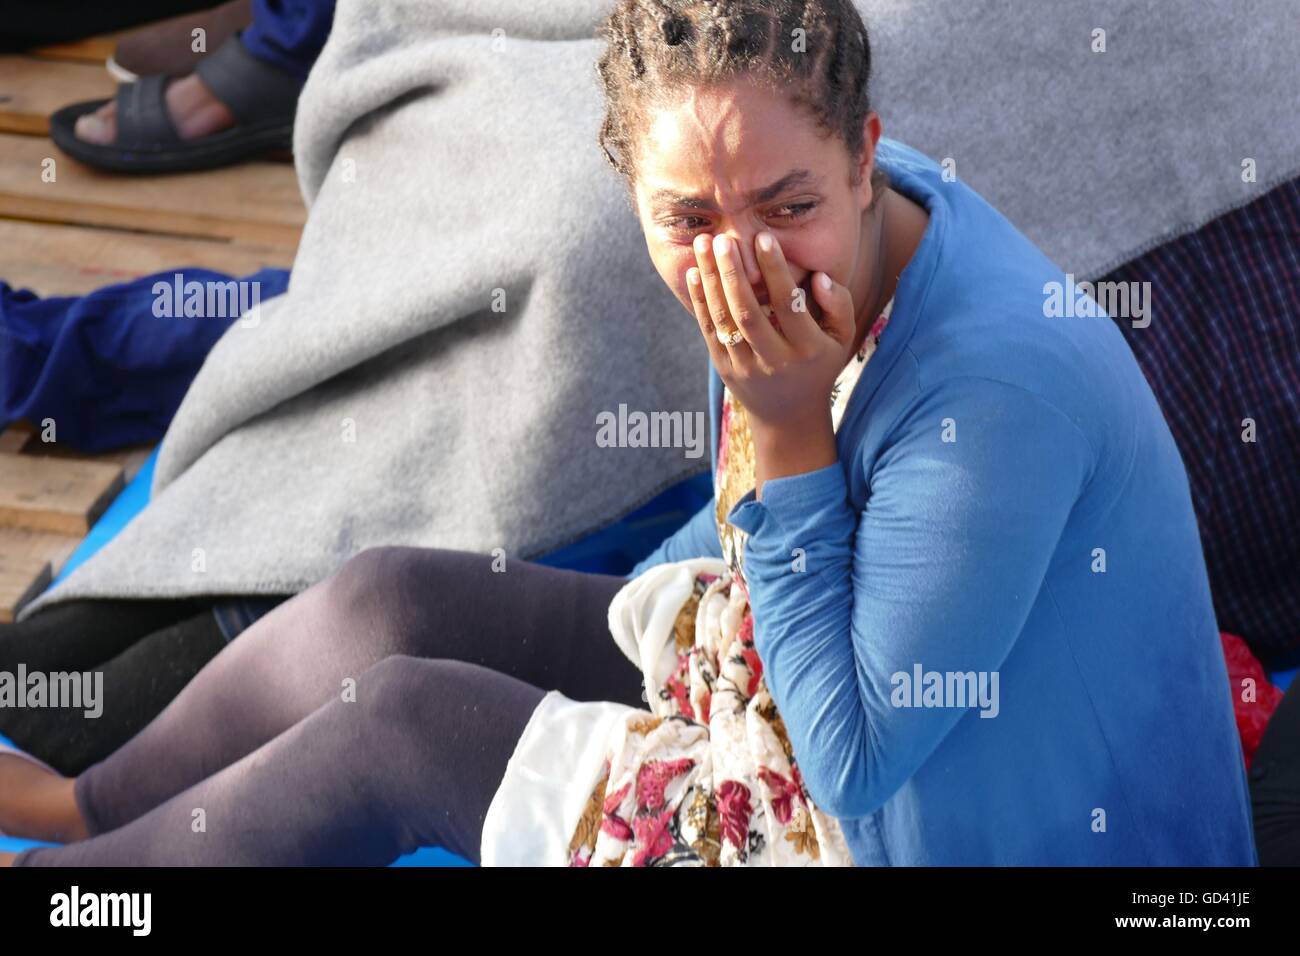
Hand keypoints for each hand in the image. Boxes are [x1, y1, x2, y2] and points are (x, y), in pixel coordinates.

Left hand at [687, 231, 857, 488]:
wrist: (789, 416)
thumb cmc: (818, 365)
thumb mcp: (842, 338)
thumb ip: (839, 304)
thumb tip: (818, 276)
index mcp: (808, 350)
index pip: (788, 306)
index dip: (775, 272)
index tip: (763, 238)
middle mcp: (775, 361)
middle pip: (749, 314)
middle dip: (733, 274)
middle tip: (724, 239)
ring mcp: (746, 367)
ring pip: (725, 321)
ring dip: (711, 281)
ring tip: (703, 244)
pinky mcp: (724, 368)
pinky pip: (709, 331)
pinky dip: (700, 301)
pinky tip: (693, 273)